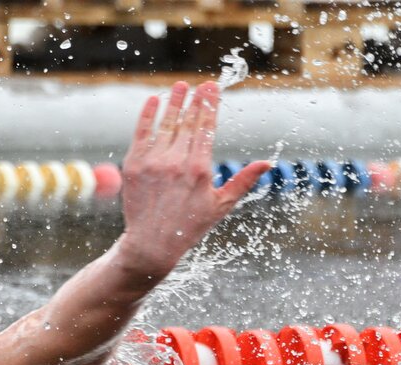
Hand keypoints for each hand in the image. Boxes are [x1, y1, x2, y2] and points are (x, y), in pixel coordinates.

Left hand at [116, 81, 269, 284]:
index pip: (206, 128)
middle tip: (201, 84)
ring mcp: (152, 163)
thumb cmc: (188, 226)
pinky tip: (153, 101)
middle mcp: (176, 163)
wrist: (150, 244)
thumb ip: (242, 181)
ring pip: (166, 125)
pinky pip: (141, 134)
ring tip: (179, 87)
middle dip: (196, 101)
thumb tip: (267, 164)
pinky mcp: (133, 166)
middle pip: (188, 123)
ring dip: (173, 103)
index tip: (212, 88)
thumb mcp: (220, 206)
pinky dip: (147, 116)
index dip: (210, 105)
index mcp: (199, 169)